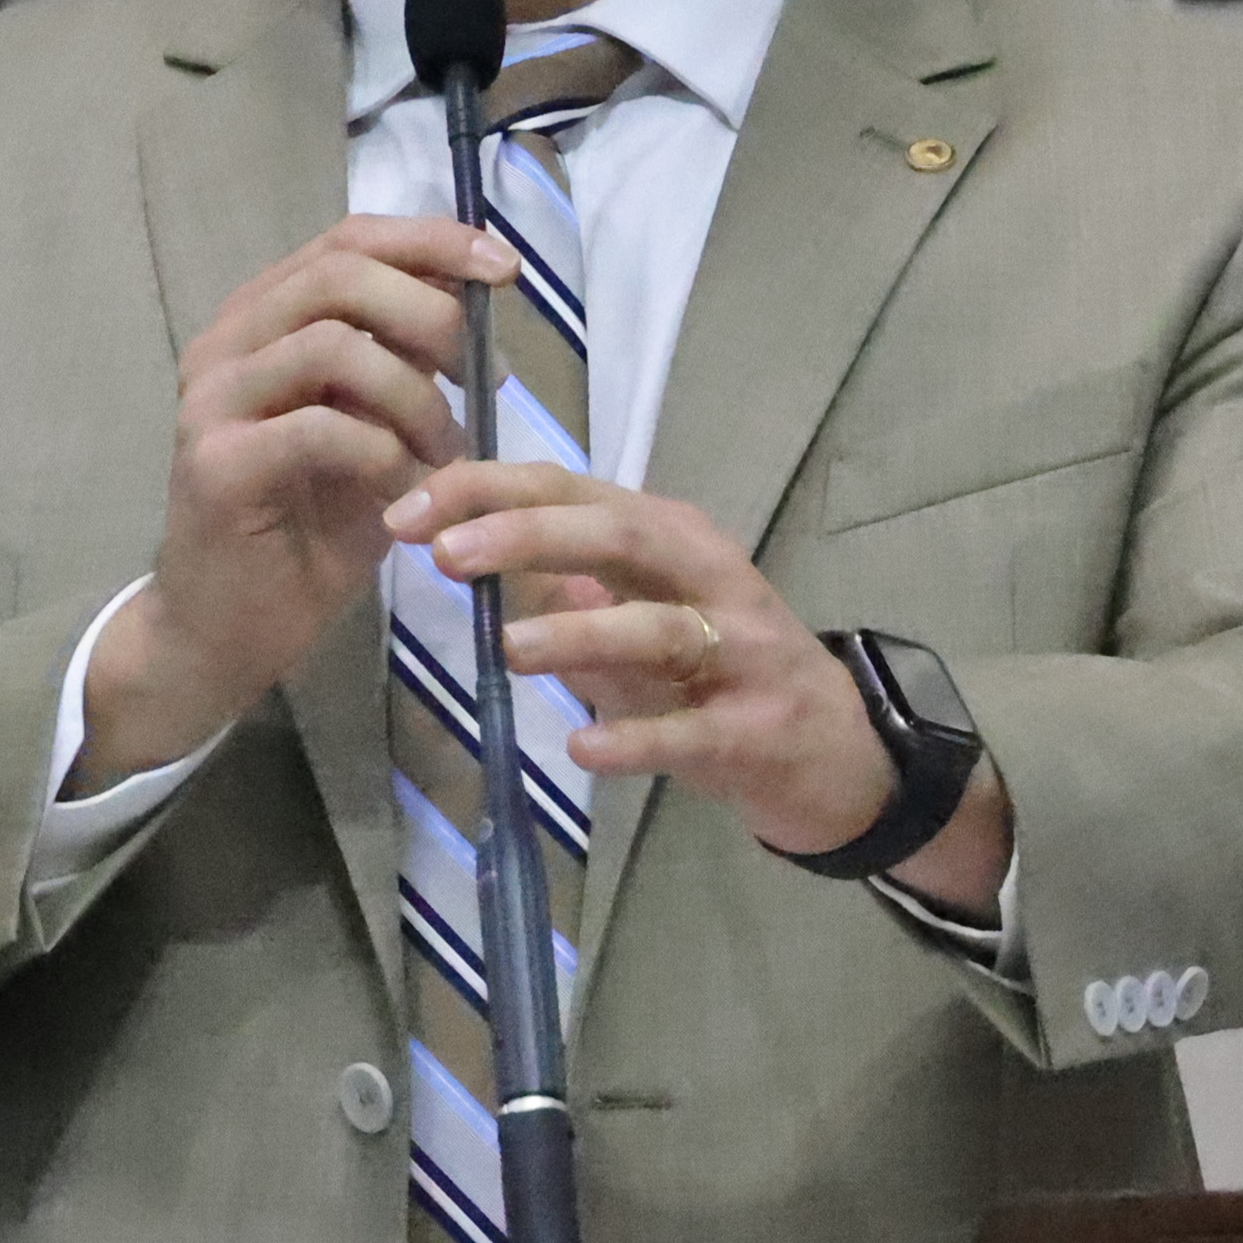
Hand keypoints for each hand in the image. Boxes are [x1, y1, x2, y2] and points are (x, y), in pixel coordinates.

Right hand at [69, 213, 510, 791]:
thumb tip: (471, 302)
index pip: (347, 239)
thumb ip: (401, 365)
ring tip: (447, 454)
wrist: (225, 632)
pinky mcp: (216, 464)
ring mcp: (211, 401)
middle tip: (482, 378)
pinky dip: (387, 457)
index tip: (503, 268)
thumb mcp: (372, 431)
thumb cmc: (305, 531)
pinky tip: (409, 497)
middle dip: (431, 315)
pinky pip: (324, 429)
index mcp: (260, 322)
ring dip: (416, 396)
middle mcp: (224, 344)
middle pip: (340, 274)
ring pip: (332, 345)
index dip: (431, 241)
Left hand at [380, 464, 1007, 917]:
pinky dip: (636, 738)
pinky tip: (583, 749)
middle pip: (619, 535)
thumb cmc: (715, 674)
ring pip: (659, 627)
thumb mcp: (634, 617)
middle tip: (446, 555)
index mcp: (667, 537)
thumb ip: (558, 587)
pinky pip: (692, 731)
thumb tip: (456, 549)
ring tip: (511, 651)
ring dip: (582, 634)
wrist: (836, 752)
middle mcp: (709, 577)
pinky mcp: (758, 727)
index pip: (569, 489)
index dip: (486, 492)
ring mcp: (742, 652)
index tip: (406, 513)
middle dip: (528, 537)